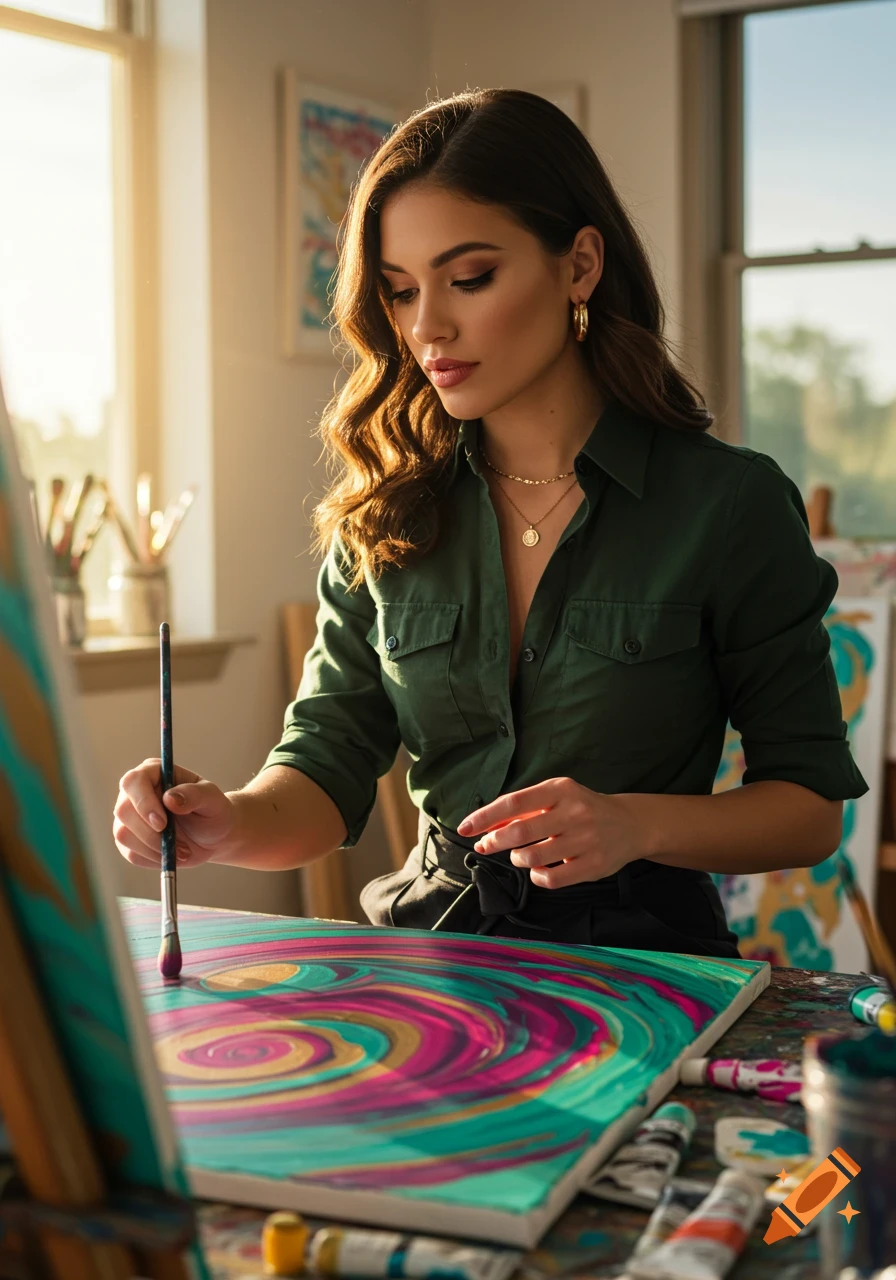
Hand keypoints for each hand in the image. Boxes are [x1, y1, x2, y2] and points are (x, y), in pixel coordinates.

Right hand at [113, 758, 236, 869]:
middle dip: (150, 833)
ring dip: (155, 848)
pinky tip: (173, 855)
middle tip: (179, 844)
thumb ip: (194, 794)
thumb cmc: (213, 810)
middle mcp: (135, 793)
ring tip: (182, 850)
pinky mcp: (129, 840)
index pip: (133, 782)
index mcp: (153, 773)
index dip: (143, 803)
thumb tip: (170, 798)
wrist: (214, 835)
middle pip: (123, 811)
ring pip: (123, 835)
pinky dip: (154, 858)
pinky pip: (131, 853)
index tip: (162, 823)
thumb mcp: (213, 799)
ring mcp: (129, 817)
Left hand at [456, 777, 649, 888]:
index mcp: (561, 789)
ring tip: (520, 855)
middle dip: (495, 841)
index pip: (513, 802)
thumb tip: (484, 825)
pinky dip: (537, 877)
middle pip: (520, 831)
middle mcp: (574, 812)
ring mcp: (585, 840)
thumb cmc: (582, 809)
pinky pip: (552, 878)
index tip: (464, 827)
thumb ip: (523, 809)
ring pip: (533, 857)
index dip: (485, 817)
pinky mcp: (593, 865)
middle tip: (485, 846)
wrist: (630, 824)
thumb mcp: (556, 797)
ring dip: (518, 859)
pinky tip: (538, 870)